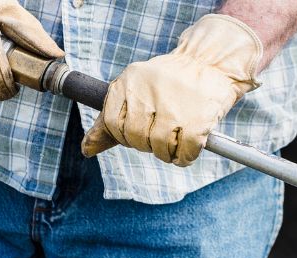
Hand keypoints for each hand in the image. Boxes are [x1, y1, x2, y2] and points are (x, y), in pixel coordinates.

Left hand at [81, 14, 261, 165]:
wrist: (211, 62)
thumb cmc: (171, 81)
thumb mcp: (136, 89)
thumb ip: (110, 120)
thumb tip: (86, 150)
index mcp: (129, 81)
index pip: (111, 123)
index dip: (124, 134)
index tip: (140, 130)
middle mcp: (148, 92)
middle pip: (134, 138)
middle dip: (146, 145)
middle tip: (158, 137)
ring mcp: (174, 107)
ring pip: (158, 147)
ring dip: (166, 153)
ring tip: (174, 142)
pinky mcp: (197, 121)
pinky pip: (184, 152)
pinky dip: (185, 157)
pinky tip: (188, 148)